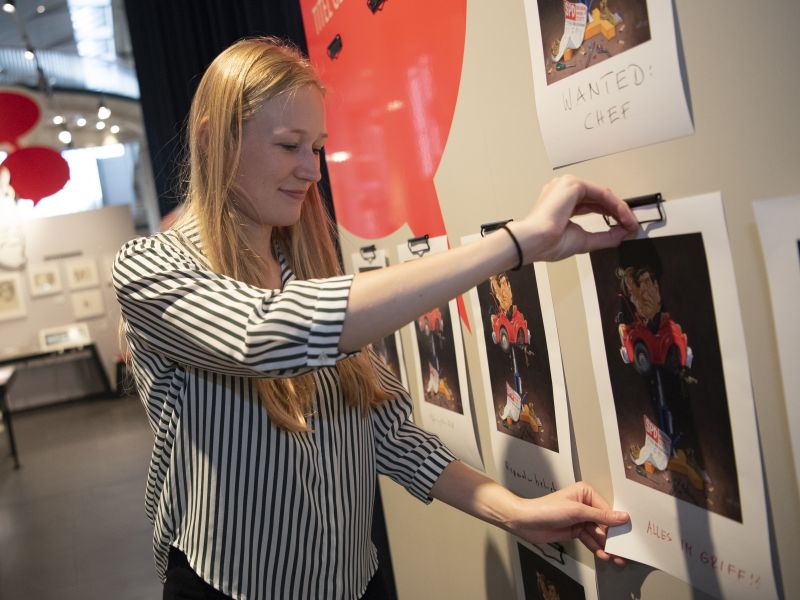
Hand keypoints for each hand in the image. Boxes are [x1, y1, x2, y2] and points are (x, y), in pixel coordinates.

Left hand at [507, 481, 629, 564]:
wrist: (526, 521)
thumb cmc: (546, 509)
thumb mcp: (577, 511)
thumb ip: (601, 517)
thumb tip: (622, 517)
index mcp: (586, 493)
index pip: (607, 510)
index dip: (617, 523)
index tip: (629, 536)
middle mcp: (584, 505)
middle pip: (604, 523)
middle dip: (613, 538)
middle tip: (624, 550)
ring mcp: (580, 519)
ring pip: (598, 534)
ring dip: (607, 546)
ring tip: (616, 557)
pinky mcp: (575, 530)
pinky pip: (590, 540)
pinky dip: (597, 548)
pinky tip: (604, 555)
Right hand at [513, 175, 638, 262]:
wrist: (534, 241)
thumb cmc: (546, 243)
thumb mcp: (584, 240)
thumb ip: (605, 236)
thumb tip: (623, 234)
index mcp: (561, 203)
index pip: (593, 205)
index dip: (610, 216)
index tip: (624, 227)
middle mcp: (563, 191)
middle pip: (599, 198)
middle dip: (618, 212)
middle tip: (631, 226)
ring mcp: (567, 185)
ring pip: (603, 195)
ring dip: (620, 209)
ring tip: (630, 223)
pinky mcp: (573, 184)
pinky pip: (602, 193)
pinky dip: (616, 206)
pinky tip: (624, 217)